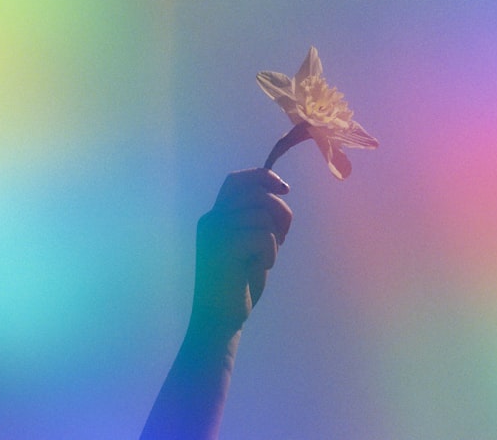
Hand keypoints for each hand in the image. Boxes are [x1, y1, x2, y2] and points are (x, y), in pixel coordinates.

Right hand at [189, 168, 292, 335]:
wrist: (219, 319)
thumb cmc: (239, 283)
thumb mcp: (248, 243)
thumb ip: (256, 218)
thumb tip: (279, 191)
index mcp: (215, 217)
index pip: (237, 180)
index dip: (263, 177)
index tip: (285, 190)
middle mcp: (211, 220)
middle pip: (256, 193)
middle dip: (280, 211)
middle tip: (282, 237)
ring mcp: (214, 233)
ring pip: (262, 214)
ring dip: (274, 238)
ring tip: (265, 258)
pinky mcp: (223, 248)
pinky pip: (263, 235)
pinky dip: (270, 253)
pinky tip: (261, 268)